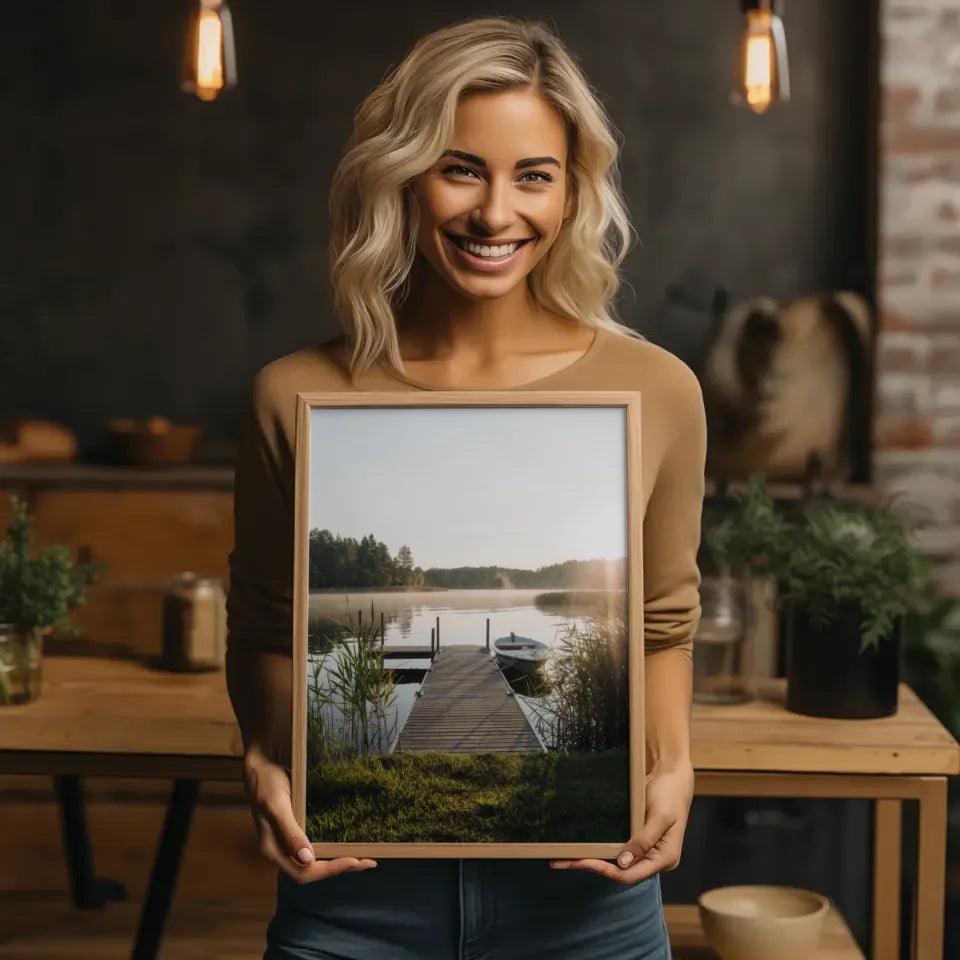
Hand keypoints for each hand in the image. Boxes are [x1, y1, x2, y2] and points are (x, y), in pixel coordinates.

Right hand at [243, 744, 376, 883]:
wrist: (260, 764)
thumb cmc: (267, 783)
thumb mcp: (277, 806)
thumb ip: (290, 833)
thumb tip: (308, 860)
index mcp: (274, 850)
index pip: (304, 872)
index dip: (330, 869)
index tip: (354, 861)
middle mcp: (281, 850)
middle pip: (312, 871)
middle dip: (339, 868)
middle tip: (369, 862)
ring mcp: (288, 841)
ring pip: (314, 861)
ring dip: (338, 860)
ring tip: (363, 857)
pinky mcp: (294, 830)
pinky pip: (314, 845)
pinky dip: (331, 848)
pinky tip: (345, 843)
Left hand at [549, 759, 693, 883]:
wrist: (672, 775)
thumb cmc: (670, 794)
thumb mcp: (660, 816)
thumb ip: (644, 840)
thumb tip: (624, 862)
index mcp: (665, 858)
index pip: (631, 875)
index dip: (606, 871)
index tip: (583, 862)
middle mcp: (655, 859)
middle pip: (621, 872)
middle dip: (594, 867)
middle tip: (565, 861)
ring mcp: (646, 850)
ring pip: (618, 863)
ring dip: (595, 860)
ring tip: (568, 857)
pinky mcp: (638, 839)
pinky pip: (619, 849)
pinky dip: (602, 850)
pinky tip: (585, 847)